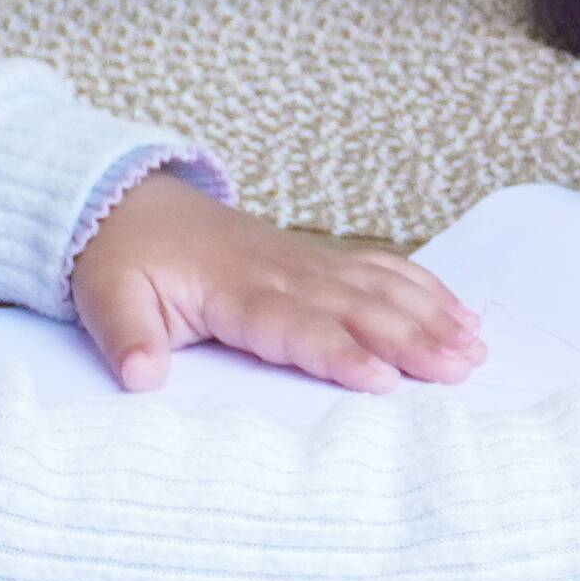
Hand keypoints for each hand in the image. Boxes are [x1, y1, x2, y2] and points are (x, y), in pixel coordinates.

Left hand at [73, 174, 486, 394]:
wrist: (123, 202)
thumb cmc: (120, 259)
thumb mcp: (104, 298)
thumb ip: (126, 336)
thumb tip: (141, 376)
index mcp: (233, 290)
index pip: (296, 325)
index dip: (341, 352)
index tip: (384, 378)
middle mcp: (280, 271)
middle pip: (355, 306)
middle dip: (411, 337)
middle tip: (461, 367)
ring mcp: (304, 259)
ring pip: (377, 286)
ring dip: (430, 313)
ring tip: (475, 344)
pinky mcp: (314, 256)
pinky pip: (377, 267)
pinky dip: (422, 286)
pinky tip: (458, 308)